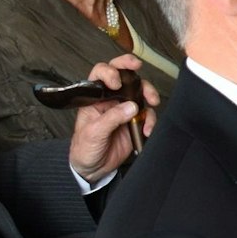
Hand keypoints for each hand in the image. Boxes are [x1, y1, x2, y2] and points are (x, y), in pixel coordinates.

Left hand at [68, 54, 159, 181]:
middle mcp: (110, 100)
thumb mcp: (93, 133)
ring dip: (148, 95)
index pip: (100, 75)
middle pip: (123, 77)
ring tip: (152, 102)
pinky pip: (148, 114)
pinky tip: (147, 130)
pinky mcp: (136, 122)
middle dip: (133, 71)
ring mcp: (124, 110)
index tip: (117, 82)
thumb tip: (131, 107)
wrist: (93, 169)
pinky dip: (151, 120)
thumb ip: (111, 118)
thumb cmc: (84, 149)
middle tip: (138, 68)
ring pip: (140, 93)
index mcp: (94, 98)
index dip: (110, 72)